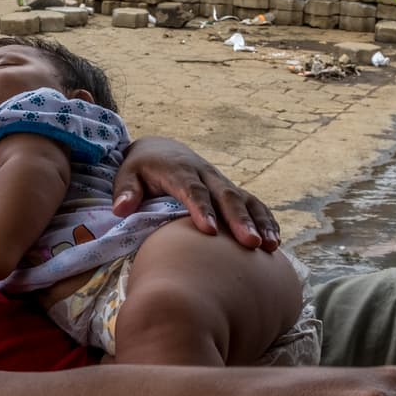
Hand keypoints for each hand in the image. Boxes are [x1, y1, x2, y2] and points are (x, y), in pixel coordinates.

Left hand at [114, 137, 278, 249]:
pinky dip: (265, 220)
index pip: (192, 190)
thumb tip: (121, 209)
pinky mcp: (230, 189)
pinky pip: (253, 203)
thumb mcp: (127, 173)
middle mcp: (205, 174)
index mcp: (179, 170)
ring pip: (244, 199)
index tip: (209, 231)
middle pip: (225, 195)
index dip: (201, 209)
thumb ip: (125, 190)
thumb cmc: (141, 168)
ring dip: (258, 222)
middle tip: (249, 244)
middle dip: (239, 220)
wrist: (162, 149)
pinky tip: (275, 241)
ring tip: (270, 246)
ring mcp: (221, 181)